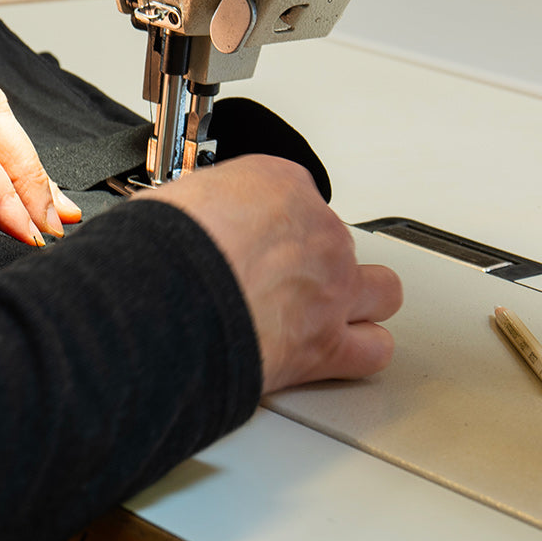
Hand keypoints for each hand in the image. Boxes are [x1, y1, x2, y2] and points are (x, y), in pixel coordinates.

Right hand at [135, 155, 402, 392]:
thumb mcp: (169, 201)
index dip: (269, 223)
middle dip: (316, 260)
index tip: (249, 237)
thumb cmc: (159, 250)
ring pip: (381, 291)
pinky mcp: (327, 345)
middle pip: (338, 242)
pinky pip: (371, 350)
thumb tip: (172, 226)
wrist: (165, 299)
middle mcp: (314, 232)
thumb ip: (191, 212)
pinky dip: (358, 353)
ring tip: (329, 314)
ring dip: (360, 302)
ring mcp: (330, 288)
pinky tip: (338, 356)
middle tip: (284, 277)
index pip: (292, 194)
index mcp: (275, 185)